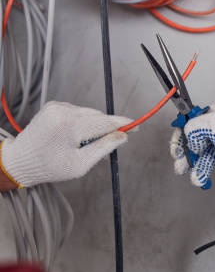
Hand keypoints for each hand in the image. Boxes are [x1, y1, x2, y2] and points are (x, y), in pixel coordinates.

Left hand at [0, 102, 131, 187]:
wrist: (21, 160)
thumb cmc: (49, 166)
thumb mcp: (80, 164)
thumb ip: (104, 148)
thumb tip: (122, 136)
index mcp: (70, 125)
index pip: (105, 122)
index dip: (123, 124)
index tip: (136, 125)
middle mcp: (63, 110)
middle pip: (97, 116)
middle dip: (105, 128)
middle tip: (104, 146)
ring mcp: (57, 106)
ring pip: (88, 113)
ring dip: (92, 126)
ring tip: (80, 145)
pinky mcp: (53, 105)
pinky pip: (77, 111)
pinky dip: (80, 122)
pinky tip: (72, 136)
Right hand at [170, 101, 214, 187]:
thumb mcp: (212, 123)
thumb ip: (192, 128)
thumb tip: (190, 138)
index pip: (191, 124)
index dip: (181, 138)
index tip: (175, 150)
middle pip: (198, 143)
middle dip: (189, 158)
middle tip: (182, 168)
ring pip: (210, 157)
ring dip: (202, 168)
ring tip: (199, 178)